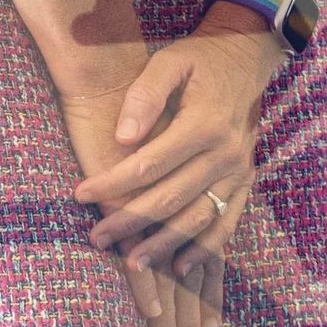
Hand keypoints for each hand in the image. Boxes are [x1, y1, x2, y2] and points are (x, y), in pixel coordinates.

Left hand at [61, 36, 274, 326]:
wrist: (246, 58)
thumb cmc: (199, 60)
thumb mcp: (169, 62)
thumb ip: (145, 95)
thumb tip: (123, 137)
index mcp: (204, 124)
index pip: (149, 164)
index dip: (112, 182)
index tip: (80, 194)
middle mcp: (225, 153)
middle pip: (170, 198)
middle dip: (130, 221)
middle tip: (96, 238)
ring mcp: (238, 171)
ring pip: (198, 218)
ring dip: (165, 244)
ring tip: (132, 263)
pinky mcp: (245, 181)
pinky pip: (227, 222)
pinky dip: (206, 249)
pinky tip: (181, 267)